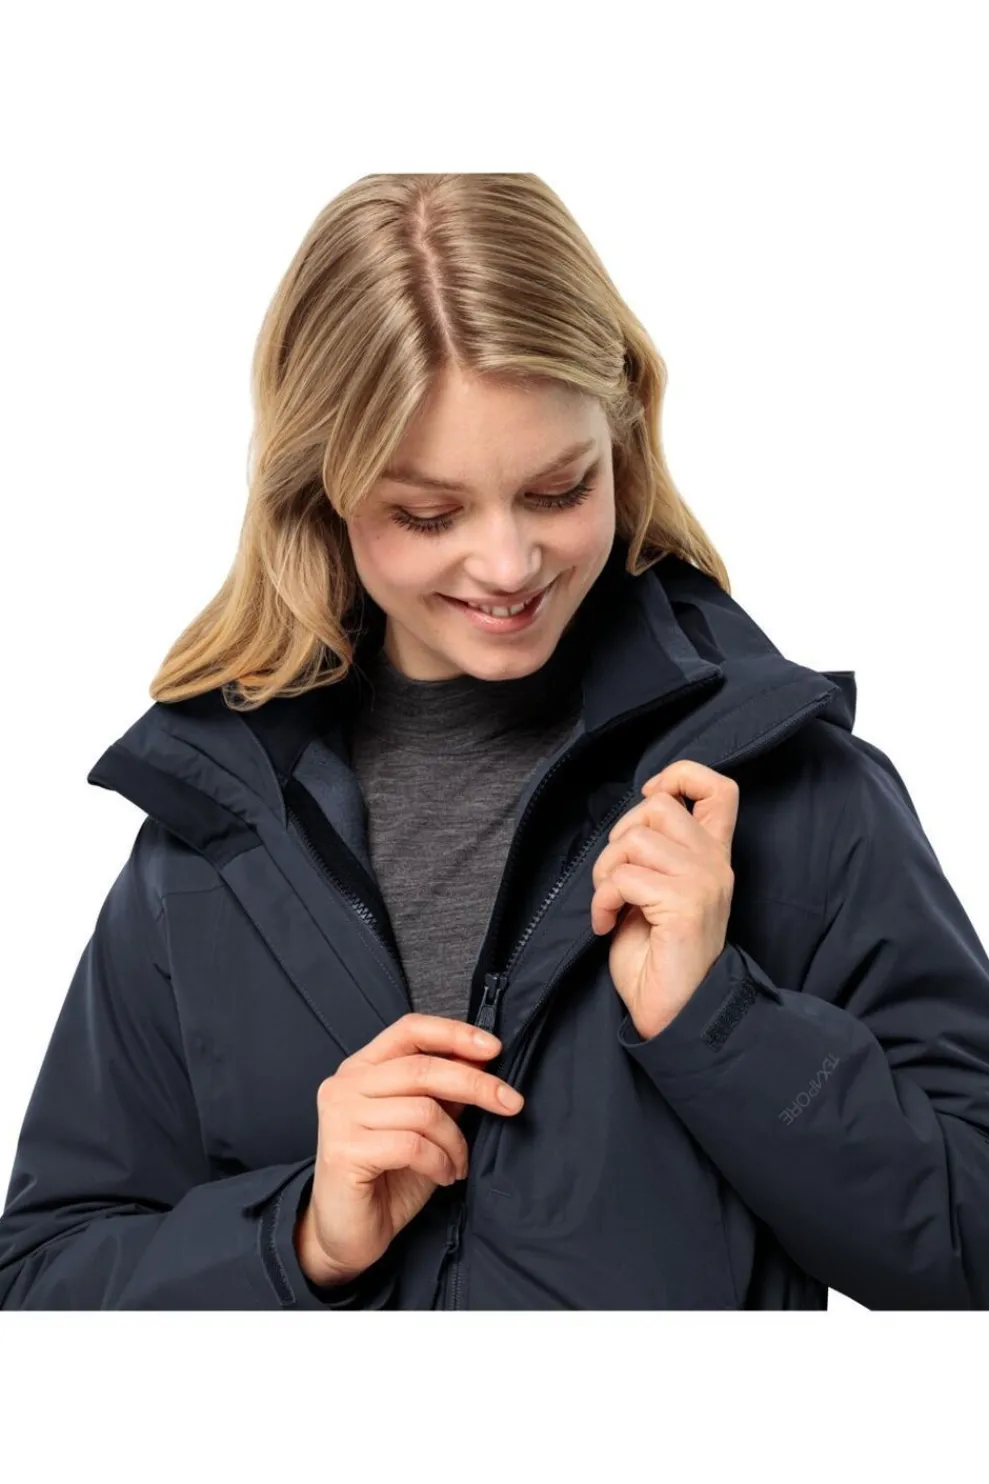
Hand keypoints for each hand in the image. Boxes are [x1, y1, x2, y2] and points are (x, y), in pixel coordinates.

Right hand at [295, 1013, 524, 1286]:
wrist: (345, 1235)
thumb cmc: (386, 1178)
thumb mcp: (424, 1127)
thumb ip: (443, 1092)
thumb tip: (482, 1057)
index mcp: (362, 1068)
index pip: (410, 1030)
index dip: (454, 1033)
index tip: (494, 1047)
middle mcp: (346, 1085)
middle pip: (422, 1068)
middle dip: (476, 1084)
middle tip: (510, 1103)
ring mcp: (341, 1116)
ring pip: (423, 1111)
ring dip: (455, 1141)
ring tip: (458, 1163)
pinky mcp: (345, 1151)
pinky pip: (412, 1145)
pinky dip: (440, 1161)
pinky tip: (443, 1175)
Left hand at [590, 760, 737, 1040]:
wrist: (674, 1014)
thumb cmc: (657, 956)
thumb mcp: (656, 891)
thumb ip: (654, 853)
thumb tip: (632, 817)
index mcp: (713, 857)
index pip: (719, 787)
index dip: (680, 775)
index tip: (650, 796)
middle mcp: (715, 864)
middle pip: (659, 805)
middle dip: (618, 835)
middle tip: (614, 878)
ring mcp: (704, 883)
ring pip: (636, 839)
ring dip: (605, 871)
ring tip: (609, 902)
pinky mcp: (685, 906)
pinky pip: (624, 878)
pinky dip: (601, 900)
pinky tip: (605, 924)